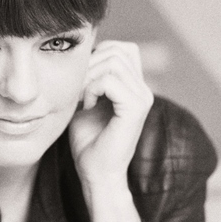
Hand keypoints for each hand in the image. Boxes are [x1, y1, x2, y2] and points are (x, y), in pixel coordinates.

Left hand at [68, 40, 153, 188]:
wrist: (96, 173)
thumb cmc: (88, 142)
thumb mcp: (84, 102)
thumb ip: (88, 79)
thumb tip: (81, 54)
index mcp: (134, 86)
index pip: (121, 48)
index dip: (96, 55)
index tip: (81, 81)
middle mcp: (143, 89)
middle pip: (117, 50)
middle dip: (89, 64)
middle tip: (77, 91)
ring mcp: (143, 97)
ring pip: (113, 61)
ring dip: (89, 77)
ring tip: (82, 99)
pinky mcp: (136, 108)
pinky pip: (110, 80)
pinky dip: (92, 89)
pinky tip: (87, 106)